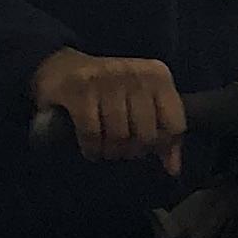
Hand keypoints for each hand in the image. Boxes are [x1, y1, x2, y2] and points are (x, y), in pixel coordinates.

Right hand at [31, 47, 185, 167]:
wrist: (61, 68)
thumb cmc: (108, 91)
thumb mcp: (141, 105)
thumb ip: (161, 135)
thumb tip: (173, 168)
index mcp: (157, 75)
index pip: (175, 124)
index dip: (160, 145)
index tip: (145, 146)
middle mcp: (135, 73)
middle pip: (147, 134)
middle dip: (132, 150)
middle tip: (121, 148)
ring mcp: (107, 79)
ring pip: (119, 135)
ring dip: (110, 150)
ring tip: (105, 147)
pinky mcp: (79, 89)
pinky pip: (92, 133)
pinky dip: (91, 148)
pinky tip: (90, 147)